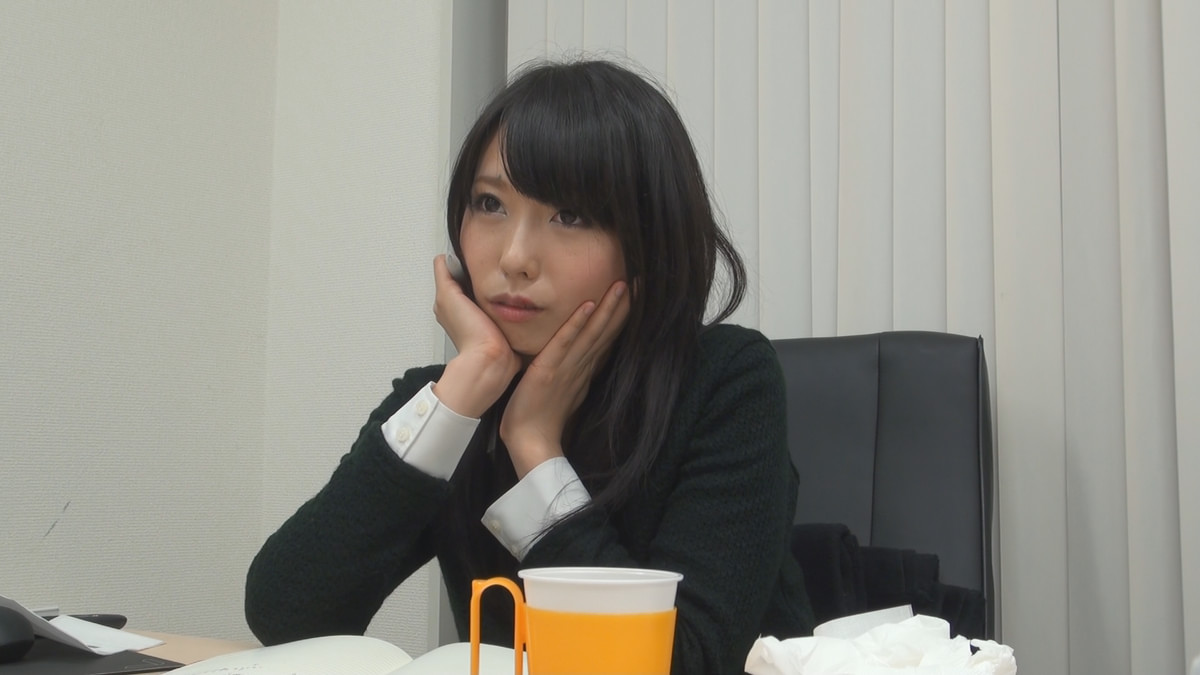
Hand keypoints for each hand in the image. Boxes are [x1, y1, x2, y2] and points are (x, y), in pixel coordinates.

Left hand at [431, 254, 520, 416]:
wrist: (492, 360)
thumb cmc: (469, 332)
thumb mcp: (448, 297)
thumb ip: (444, 276)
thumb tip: (444, 257)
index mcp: (455, 304)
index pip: (460, 275)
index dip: (469, 264)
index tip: (480, 254)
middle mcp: (470, 311)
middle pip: (479, 283)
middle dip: (488, 273)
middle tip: (499, 263)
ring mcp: (488, 318)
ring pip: (496, 292)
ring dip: (502, 285)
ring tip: (512, 275)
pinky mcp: (505, 325)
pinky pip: (510, 306)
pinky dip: (513, 298)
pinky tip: (519, 292)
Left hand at [500, 280, 630, 476]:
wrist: (529, 443)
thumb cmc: (539, 418)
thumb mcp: (562, 390)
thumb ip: (571, 372)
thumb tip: (578, 359)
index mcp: (584, 371)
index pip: (607, 338)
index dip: (622, 316)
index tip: (636, 295)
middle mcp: (582, 367)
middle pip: (607, 332)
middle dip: (624, 306)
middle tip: (642, 282)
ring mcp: (568, 368)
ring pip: (593, 333)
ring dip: (608, 309)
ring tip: (622, 285)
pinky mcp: (549, 370)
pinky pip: (565, 343)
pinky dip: (577, 324)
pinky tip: (588, 304)